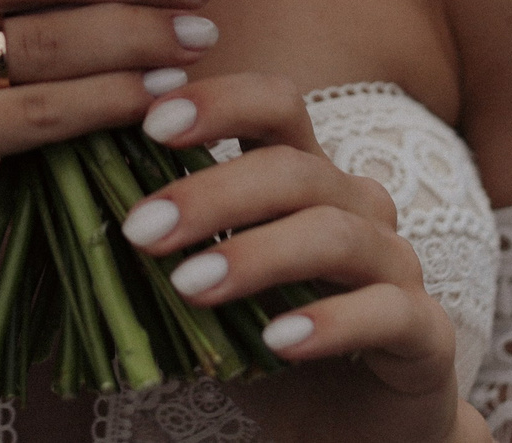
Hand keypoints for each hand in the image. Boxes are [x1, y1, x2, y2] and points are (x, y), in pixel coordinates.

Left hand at [116, 71, 481, 442]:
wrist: (353, 430)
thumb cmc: (268, 345)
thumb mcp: (210, 290)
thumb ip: (171, 245)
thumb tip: (85, 207)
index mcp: (306, 178)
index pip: (276, 106)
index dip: (219, 102)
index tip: (150, 123)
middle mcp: (358, 207)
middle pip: (295, 168)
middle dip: (212, 194)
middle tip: (140, 230)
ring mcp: (398, 265)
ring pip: (335, 234)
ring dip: (256, 256)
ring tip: (189, 288)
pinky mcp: (426, 332)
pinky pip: (386, 311)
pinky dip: (329, 322)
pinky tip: (278, 342)